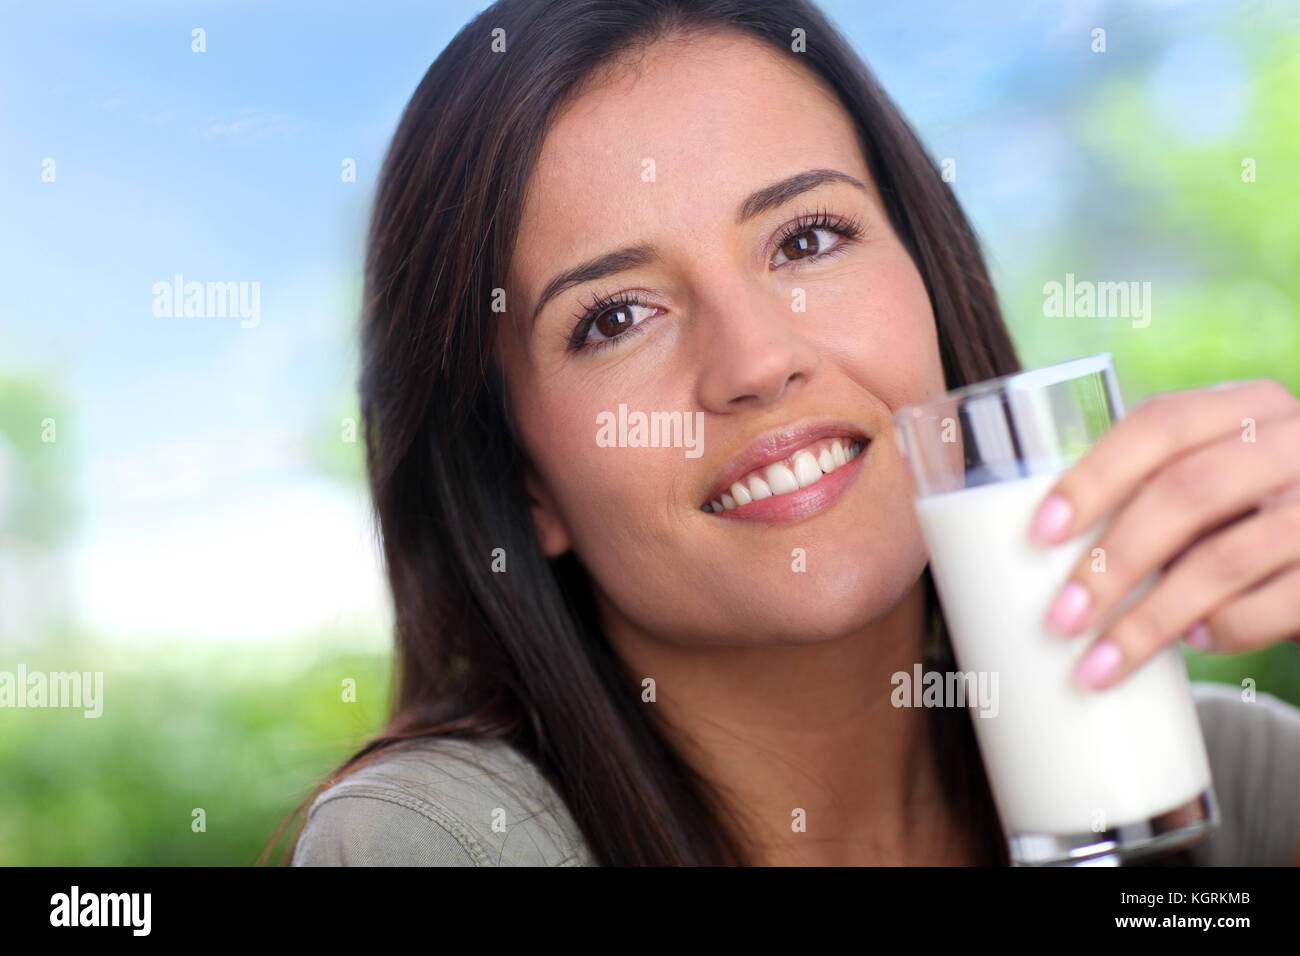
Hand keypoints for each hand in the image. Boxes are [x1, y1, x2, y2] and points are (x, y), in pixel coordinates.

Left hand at [1028, 378, 1299, 689]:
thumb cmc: (1253, 512)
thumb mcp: (1215, 481)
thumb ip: (1153, 492)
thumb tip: (1045, 551)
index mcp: (1246, 407)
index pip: (1160, 424)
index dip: (1095, 476)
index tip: (1040, 533)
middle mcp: (1295, 442)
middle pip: (1187, 492)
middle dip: (1113, 561)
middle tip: (1060, 619)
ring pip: (1225, 559)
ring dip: (1150, 619)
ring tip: (1098, 664)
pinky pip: (1279, 605)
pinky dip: (1226, 629)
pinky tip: (1194, 641)